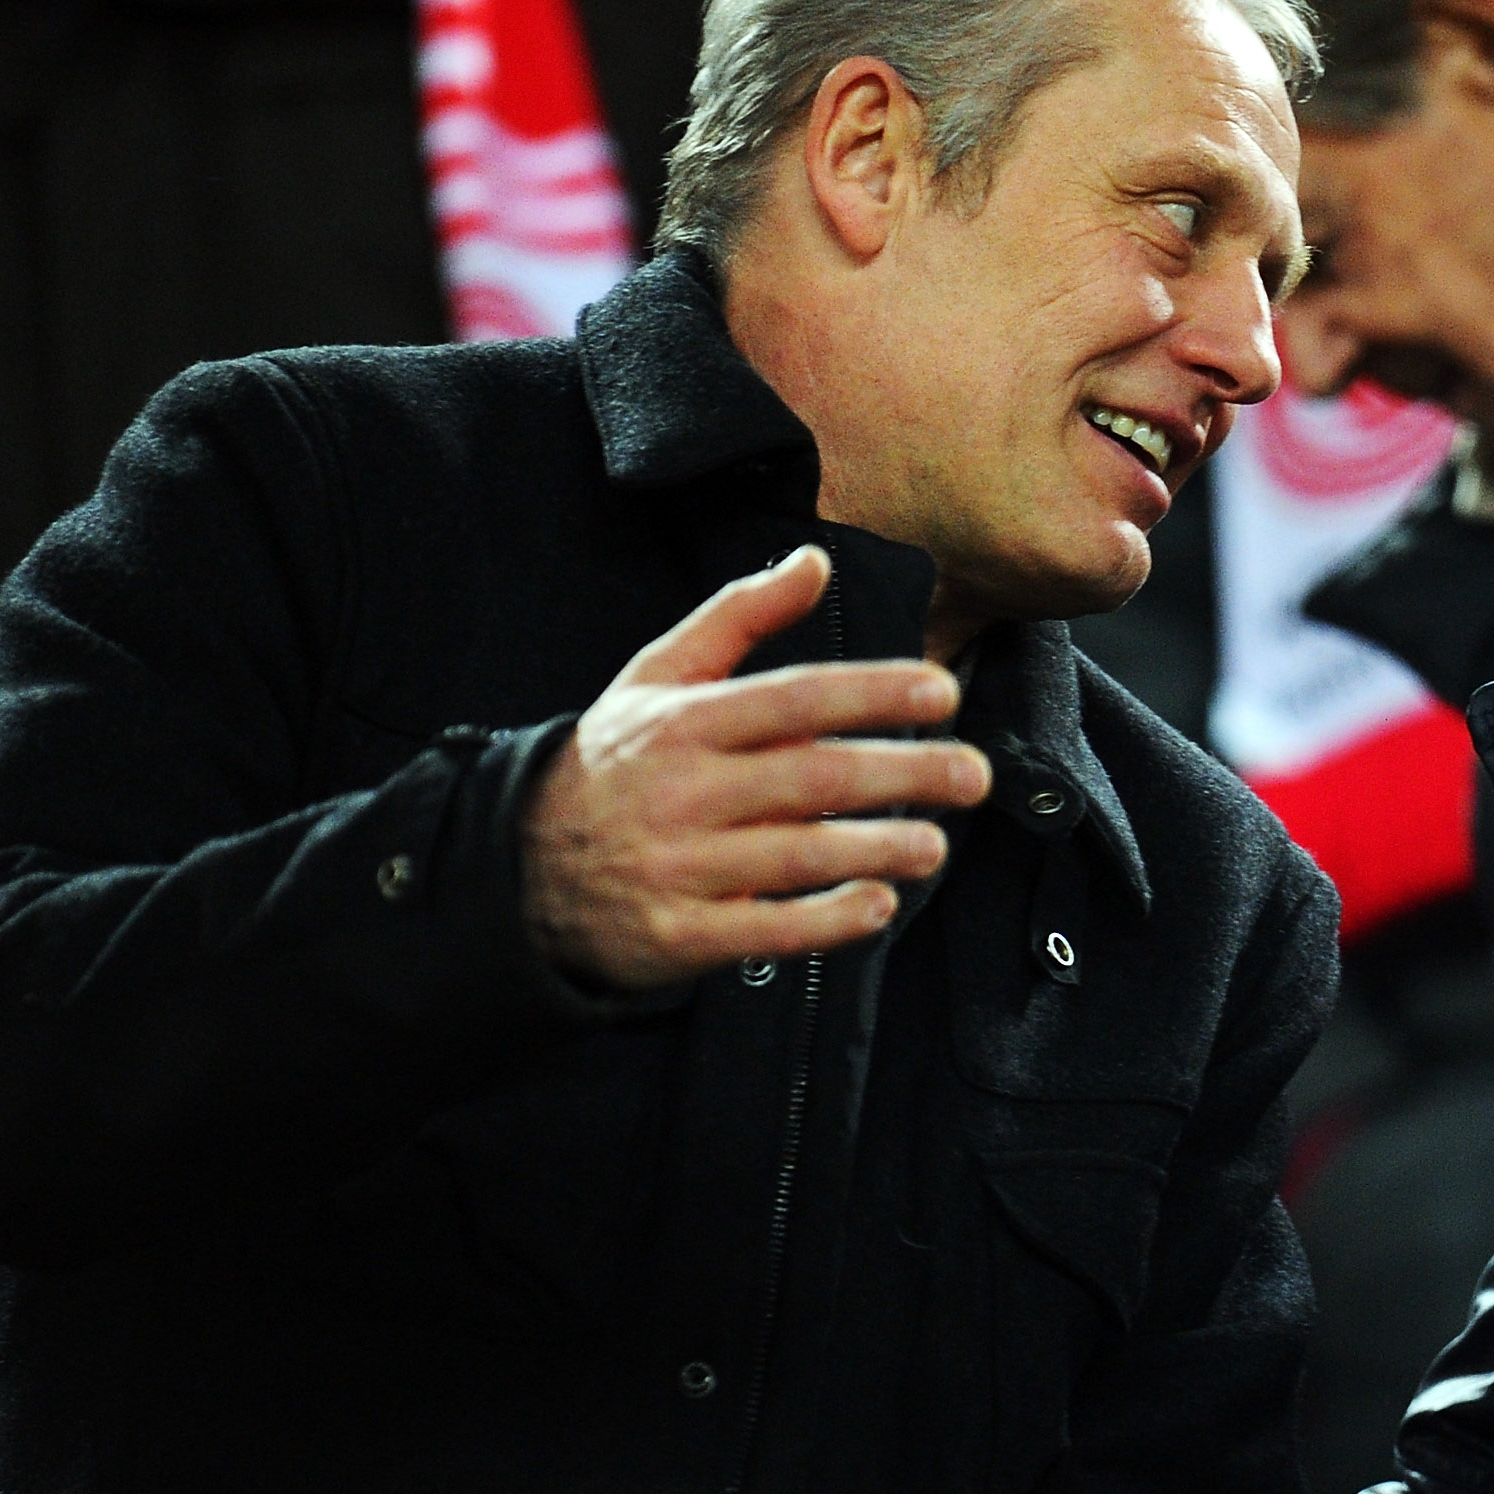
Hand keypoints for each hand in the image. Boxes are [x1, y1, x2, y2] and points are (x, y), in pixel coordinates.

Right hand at [523, 548, 990, 989]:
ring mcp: (680, 866)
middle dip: (903, 773)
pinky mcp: (679, 933)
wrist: (519, 866)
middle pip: (812, 775)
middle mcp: (684, 790)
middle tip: (973, 775)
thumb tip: (815, 560)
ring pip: (797, 854)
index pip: (793, 697)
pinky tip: (877, 904)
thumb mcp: (659, 676)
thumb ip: (739, 617)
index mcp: (685, 722)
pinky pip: (765, 929)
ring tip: (935, 844)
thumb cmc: (614, 762)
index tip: (943, 691)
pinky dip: (826, 919)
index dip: (872, 692)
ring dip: (877, 849)